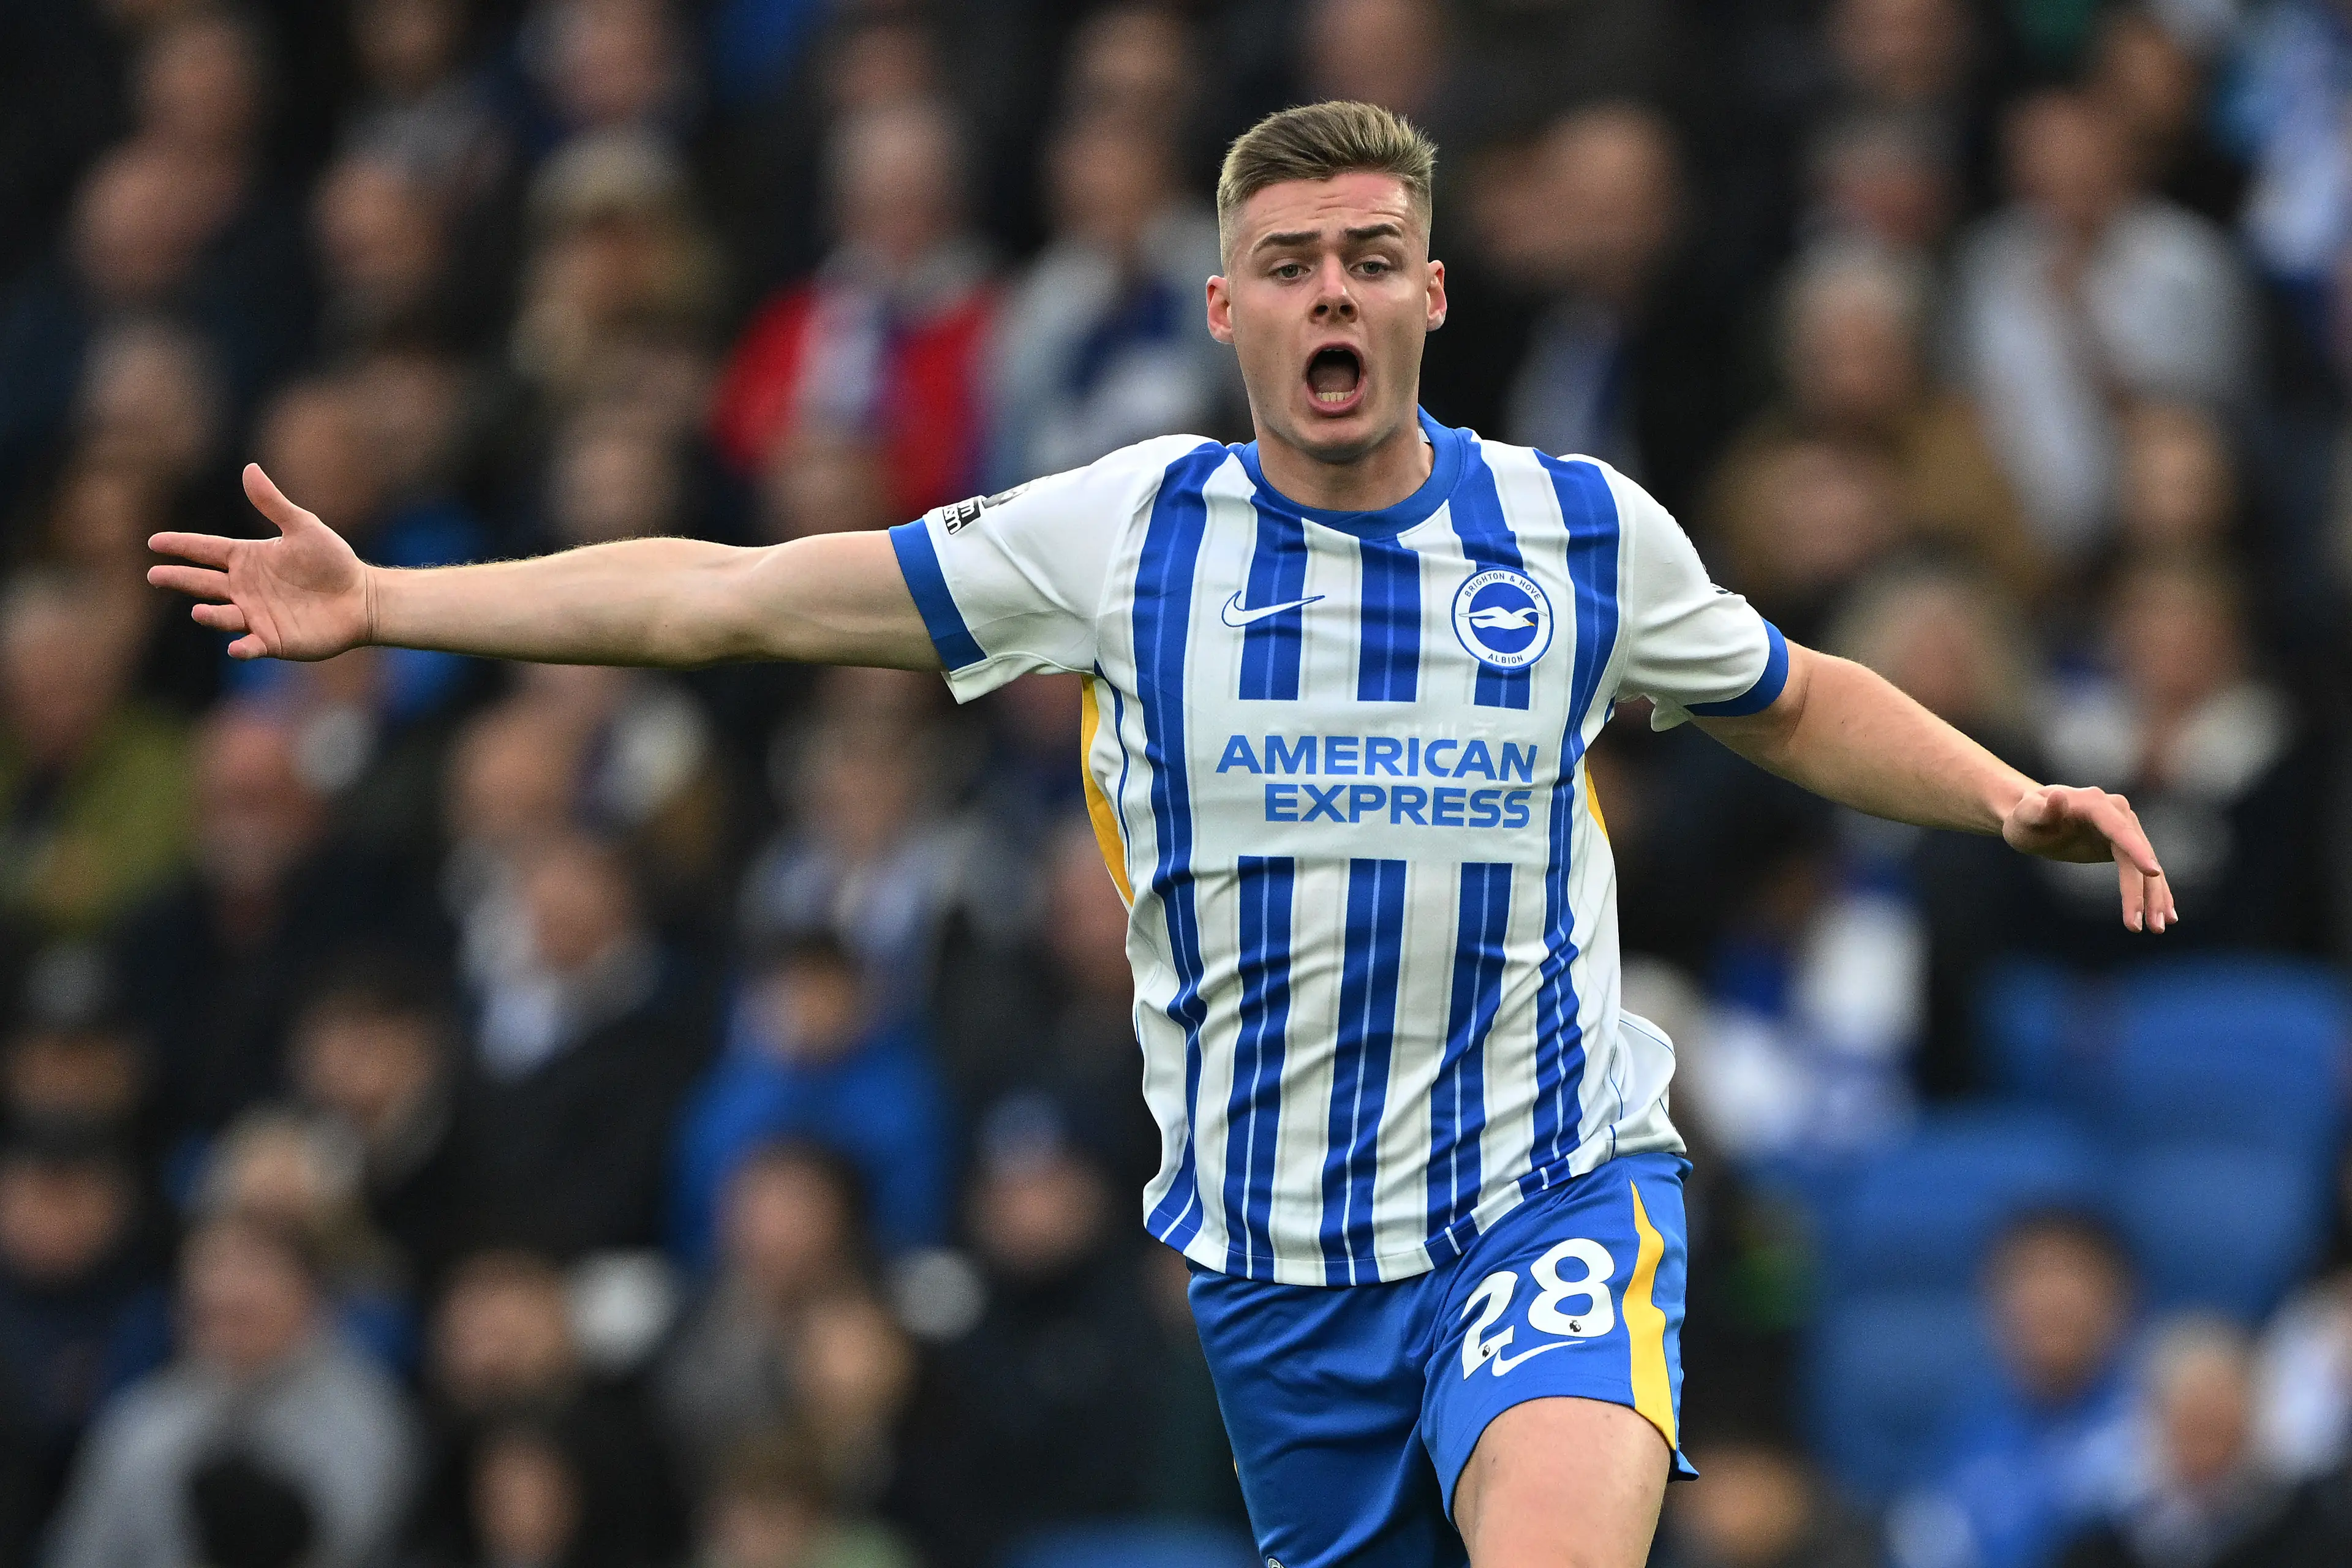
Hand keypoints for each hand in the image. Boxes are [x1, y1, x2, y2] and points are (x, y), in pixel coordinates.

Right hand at [147, 464, 374, 660]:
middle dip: (179, 579)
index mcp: (247, 558)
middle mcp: (244, 587)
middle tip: (154, 575)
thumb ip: (273, 503)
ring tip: (199, 610)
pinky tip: (235, 648)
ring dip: (210, 615)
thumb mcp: (303, 527)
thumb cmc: (332, 561)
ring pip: (223, 615)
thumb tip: (249, 468)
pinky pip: (251, 646)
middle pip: (203, 582)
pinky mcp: (273, 640)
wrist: (361, 597)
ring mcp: (256, 615)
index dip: (181, 545)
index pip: (206, 549)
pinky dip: (242, 648)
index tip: (155, 542)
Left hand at [2002, 783, 2176, 932]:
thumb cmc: (2025, 817)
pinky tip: (2165, 915)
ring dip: (2154, 897)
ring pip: (2144, 866)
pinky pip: (2142, 871)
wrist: (2033, 818)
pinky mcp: (2124, 845)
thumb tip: (2058, 796)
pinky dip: (2153, 892)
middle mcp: (2117, 812)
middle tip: (2152, 926)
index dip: (2136, 850)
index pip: (2119, 829)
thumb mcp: (2026, 815)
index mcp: (2095, 803)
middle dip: (2145, 891)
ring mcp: (2124, 828)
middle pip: (2137, 854)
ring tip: (2159, 928)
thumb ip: (2041, 809)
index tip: (2153, 873)